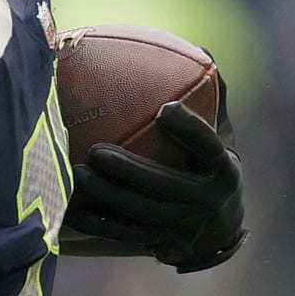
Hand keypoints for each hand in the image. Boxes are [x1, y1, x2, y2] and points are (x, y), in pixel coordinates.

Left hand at [65, 99, 246, 271]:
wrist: (219, 231)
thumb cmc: (211, 168)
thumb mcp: (221, 138)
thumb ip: (211, 99)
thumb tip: (200, 51)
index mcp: (224, 170)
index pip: (208, 147)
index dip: (190, 130)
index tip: (164, 109)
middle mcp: (208, 202)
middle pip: (166, 187)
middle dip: (130, 171)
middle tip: (96, 151)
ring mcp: (185, 227)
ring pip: (142, 212)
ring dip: (108, 194)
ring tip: (79, 174)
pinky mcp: (163, 244)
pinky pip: (126, 234)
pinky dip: (98, 223)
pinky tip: (70, 209)